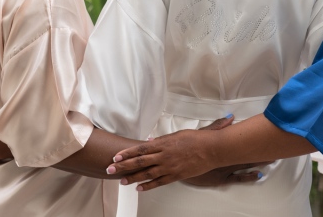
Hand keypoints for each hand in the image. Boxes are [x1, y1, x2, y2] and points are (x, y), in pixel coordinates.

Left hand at [108, 128, 222, 191]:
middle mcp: (163, 156)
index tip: (116, 156)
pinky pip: (159, 182)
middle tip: (110, 168)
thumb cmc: (196, 139)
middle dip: (123, 165)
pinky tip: (139, 188)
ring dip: (132, 177)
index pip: (140, 148)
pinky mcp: (175, 175)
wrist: (211, 149)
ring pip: (146, 173)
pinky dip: (148, 185)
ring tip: (121, 181)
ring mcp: (169, 167)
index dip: (127, 153)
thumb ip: (162, 139)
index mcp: (163, 143)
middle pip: (139, 161)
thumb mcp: (177, 135)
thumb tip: (149, 142)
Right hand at [190, 113, 272, 185]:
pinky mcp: (221, 179)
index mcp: (223, 145)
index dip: (256, 138)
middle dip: (261, 149)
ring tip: (272, 159)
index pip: (242, 140)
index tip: (267, 134)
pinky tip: (259, 175)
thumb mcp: (203, 134)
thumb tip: (230, 117)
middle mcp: (227, 157)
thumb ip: (217, 126)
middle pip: (248, 152)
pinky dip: (249, 176)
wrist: (181, 165)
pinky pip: (238, 178)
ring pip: (246, 164)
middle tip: (276, 146)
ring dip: (259, 161)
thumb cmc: (190, 148)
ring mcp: (225, 169)